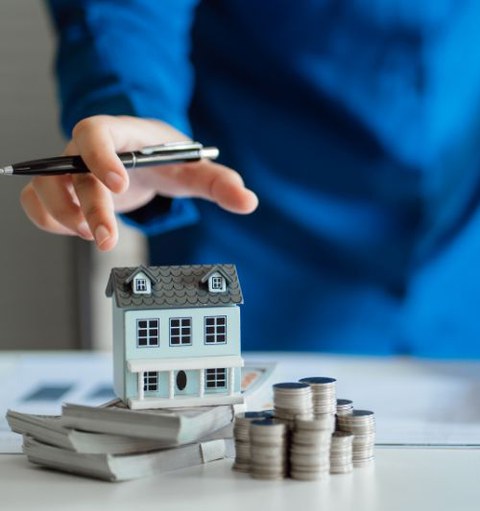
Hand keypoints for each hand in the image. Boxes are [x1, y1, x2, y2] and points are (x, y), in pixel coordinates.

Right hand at [20, 115, 258, 250]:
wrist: (143, 158)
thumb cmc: (166, 158)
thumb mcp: (193, 168)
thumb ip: (221, 183)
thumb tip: (248, 201)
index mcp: (119, 134)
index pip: (95, 132)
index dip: (101, 156)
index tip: (119, 184)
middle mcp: (85, 150)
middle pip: (71, 172)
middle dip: (89, 208)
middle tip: (108, 239)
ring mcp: (67, 170)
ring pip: (45, 190)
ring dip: (65, 218)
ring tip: (96, 236)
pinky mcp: (58, 191)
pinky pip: (36, 205)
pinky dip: (50, 222)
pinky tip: (79, 232)